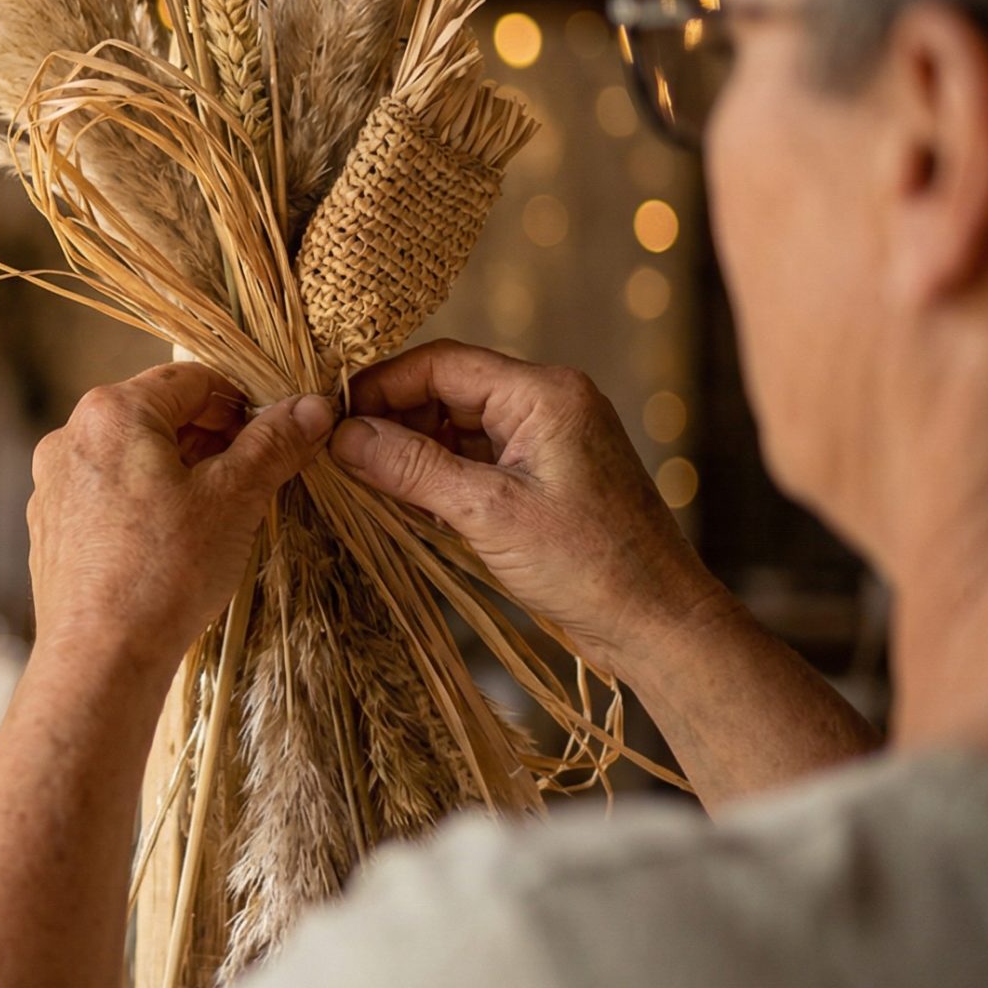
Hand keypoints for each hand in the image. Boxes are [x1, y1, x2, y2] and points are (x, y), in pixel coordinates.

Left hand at [27, 362, 332, 677]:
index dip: (242, 401)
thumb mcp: (234, 499)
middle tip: (256, 473)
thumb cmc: (166, 570)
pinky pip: (106, 496)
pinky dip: (145, 502)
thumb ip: (273, 444)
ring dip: (180, 470)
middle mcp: (70, 437)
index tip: (276, 432)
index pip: (191, 379)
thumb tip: (312, 408)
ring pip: (131, 457)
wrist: (100, 657)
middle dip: (211, 438)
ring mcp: (54, 485)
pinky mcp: (51, 528)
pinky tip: (174, 541)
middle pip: (157, 414)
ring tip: (220, 510)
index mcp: (112, 412)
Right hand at [326, 340, 734, 680]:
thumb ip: (412, 468)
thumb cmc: (588, 565)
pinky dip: (437, 477)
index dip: (380, 385)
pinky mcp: (543, 478)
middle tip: (336, 454)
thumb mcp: (488, 513)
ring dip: (411, 451)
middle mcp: (547, 404)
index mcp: (544, 393)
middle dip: (391, 420)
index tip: (330, 417)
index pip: (442, 363)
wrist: (657, 623)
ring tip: (359, 480)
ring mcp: (547, 442)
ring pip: (457, 428)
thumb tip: (342, 435)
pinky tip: (402, 501)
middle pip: (446, 391)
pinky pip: (475, 460)